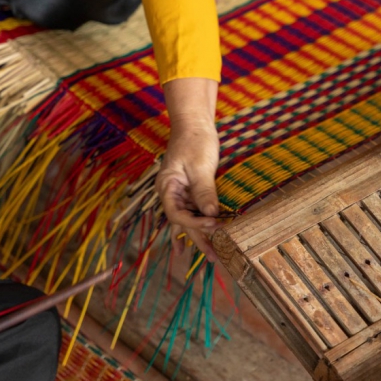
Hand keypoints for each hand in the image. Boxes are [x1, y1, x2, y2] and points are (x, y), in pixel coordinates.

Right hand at [156, 78, 219, 261]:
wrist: (195, 123)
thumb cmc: (195, 140)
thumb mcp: (200, 166)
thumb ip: (204, 191)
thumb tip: (211, 215)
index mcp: (167, 187)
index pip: (178, 215)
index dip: (195, 223)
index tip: (214, 225)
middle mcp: (171, 193)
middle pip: (182, 222)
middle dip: (198, 239)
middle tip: (213, 257)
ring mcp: (181, 192)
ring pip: (188, 220)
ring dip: (199, 236)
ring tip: (211, 256)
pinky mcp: (192, 189)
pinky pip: (194, 211)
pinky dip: (200, 224)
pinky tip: (204, 237)